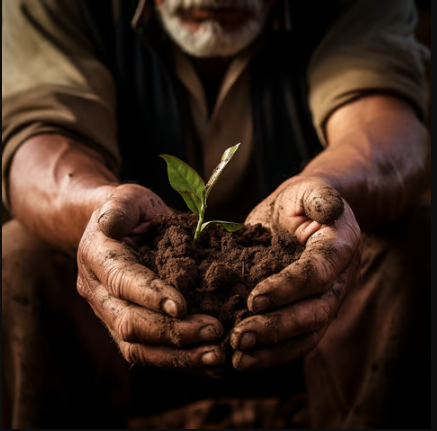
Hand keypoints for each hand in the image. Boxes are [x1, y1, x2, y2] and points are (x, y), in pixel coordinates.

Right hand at [77, 184, 224, 371]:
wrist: (119, 230)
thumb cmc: (130, 211)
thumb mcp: (127, 198)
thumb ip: (119, 209)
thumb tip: (110, 223)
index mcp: (96, 257)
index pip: (121, 280)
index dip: (149, 294)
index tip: (183, 305)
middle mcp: (97, 292)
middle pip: (128, 322)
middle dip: (171, 330)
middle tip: (214, 330)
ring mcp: (109, 314)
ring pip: (136, 347)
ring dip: (177, 355)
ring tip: (217, 355)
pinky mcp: (126, 328)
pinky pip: (149, 353)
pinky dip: (180, 360)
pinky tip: (211, 362)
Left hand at [230, 177, 361, 369]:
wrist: (304, 214)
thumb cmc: (302, 201)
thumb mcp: (308, 190)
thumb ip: (320, 196)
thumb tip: (331, 208)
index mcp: (340, 248)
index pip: (317, 273)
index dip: (288, 288)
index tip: (254, 299)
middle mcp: (337, 280)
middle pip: (314, 313)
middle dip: (277, 328)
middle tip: (239, 338)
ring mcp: (324, 300)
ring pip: (306, 335)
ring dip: (273, 351)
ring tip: (238, 359)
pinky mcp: (306, 310)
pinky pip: (294, 339)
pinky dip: (271, 354)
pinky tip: (242, 360)